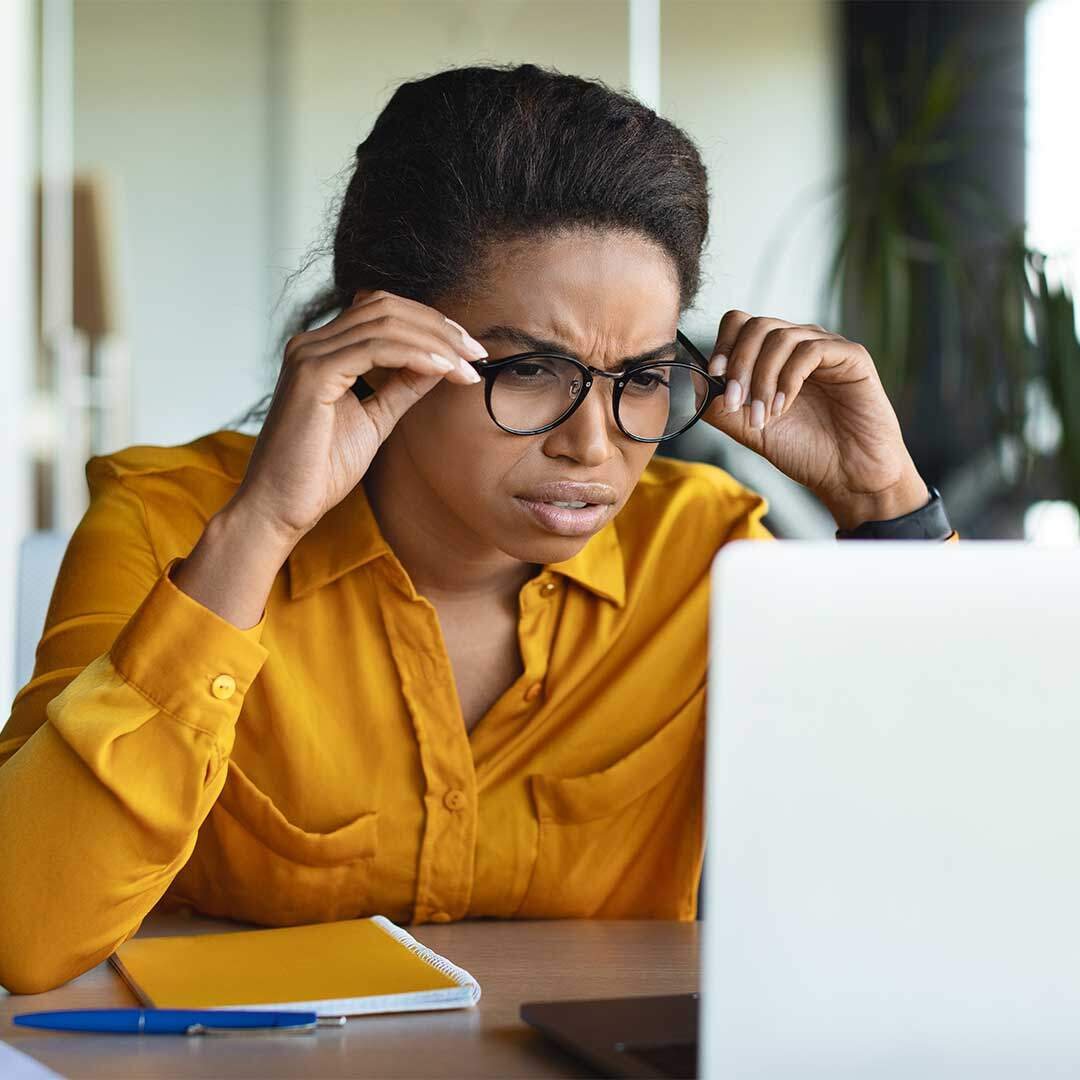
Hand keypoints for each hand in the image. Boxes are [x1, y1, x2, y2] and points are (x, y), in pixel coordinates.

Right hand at [231, 288, 487, 543]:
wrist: (282, 506)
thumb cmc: (320, 470)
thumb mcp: (375, 420)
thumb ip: (402, 387)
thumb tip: (440, 363)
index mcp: (322, 350)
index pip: (382, 313)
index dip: (430, 324)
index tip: (469, 351)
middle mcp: (311, 343)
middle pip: (386, 308)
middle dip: (439, 327)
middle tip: (477, 352)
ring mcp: (308, 354)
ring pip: (385, 324)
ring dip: (436, 342)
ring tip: (468, 365)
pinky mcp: (312, 374)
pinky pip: (376, 349)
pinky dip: (416, 355)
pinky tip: (444, 369)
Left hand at [699, 310, 928, 529]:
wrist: (847, 475)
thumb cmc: (804, 450)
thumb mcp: (749, 429)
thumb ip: (720, 406)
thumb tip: (693, 378)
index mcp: (775, 356)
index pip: (742, 324)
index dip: (723, 344)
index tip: (714, 375)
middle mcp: (799, 344)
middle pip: (757, 325)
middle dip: (739, 364)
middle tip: (736, 402)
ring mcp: (826, 347)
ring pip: (780, 338)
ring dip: (762, 379)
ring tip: (763, 415)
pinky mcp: (851, 356)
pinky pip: (810, 351)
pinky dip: (788, 380)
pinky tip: (784, 407)